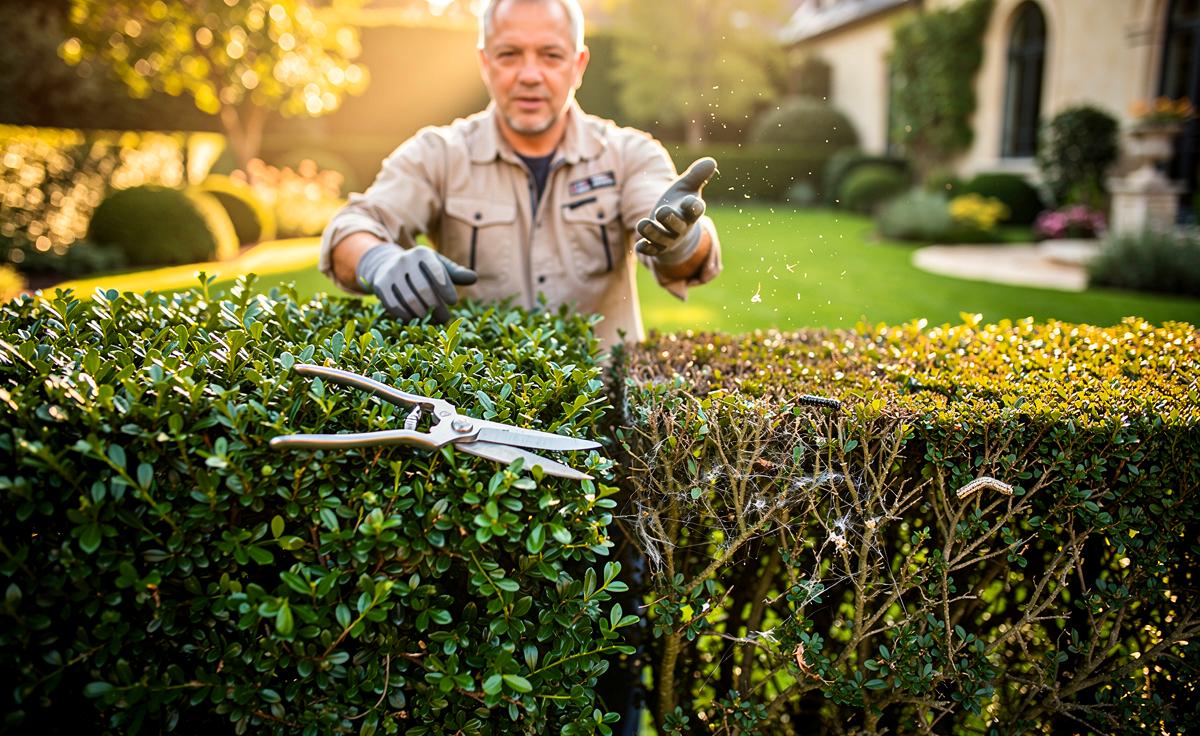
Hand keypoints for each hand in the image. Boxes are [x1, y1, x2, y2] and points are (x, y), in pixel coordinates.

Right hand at [355, 240, 476, 322]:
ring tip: (433, 321)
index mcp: (422, 254)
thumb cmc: (422, 269)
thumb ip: (456, 273)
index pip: (436, 271)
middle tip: (445, 318)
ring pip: (409, 299)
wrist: (389, 266)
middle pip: (423, 289)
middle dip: (437, 307)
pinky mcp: (380, 286)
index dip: (446, 288)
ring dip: (423, 314)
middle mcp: (404, 260)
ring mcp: (390, 273)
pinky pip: (395, 306)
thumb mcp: (439, 267)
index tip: (453, 302)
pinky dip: (407, 316)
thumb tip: (473, 278)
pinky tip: (416, 320)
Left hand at [635, 157, 717, 263]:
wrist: (674, 229)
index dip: (693, 207)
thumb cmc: (681, 204)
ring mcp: (668, 239)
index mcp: (690, 212)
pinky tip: (638, 244)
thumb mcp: (687, 187)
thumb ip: (697, 175)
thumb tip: (711, 161)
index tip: (689, 202)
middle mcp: (681, 227)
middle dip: (671, 220)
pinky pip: (651, 249)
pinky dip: (645, 248)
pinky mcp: (655, 246)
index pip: (695, 210)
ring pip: (661, 238)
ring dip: (652, 233)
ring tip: (642, 224)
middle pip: (678, 226)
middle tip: (662, 211)